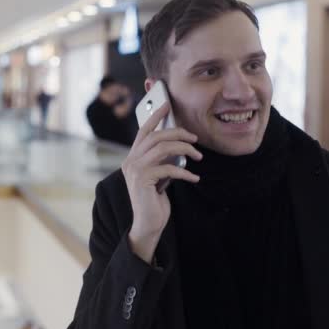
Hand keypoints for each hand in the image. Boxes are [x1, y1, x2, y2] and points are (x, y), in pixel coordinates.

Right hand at [121, 103, 202, 262]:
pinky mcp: (144, 180)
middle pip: (156, 136)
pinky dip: (185, 172)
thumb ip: (162, 160)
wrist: (148, 224)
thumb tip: (180, 146)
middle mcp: (130, 161)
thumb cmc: (154, 200)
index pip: (143, 131)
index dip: (155, 116)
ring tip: (198, 157)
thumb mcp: (159, 176)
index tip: (167, 105)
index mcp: (132, 158)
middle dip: (178, 133)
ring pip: (162, 147)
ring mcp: (135, 170)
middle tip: (195, 139)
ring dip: (185, 149)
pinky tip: (194, 178)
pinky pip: (168, 167)